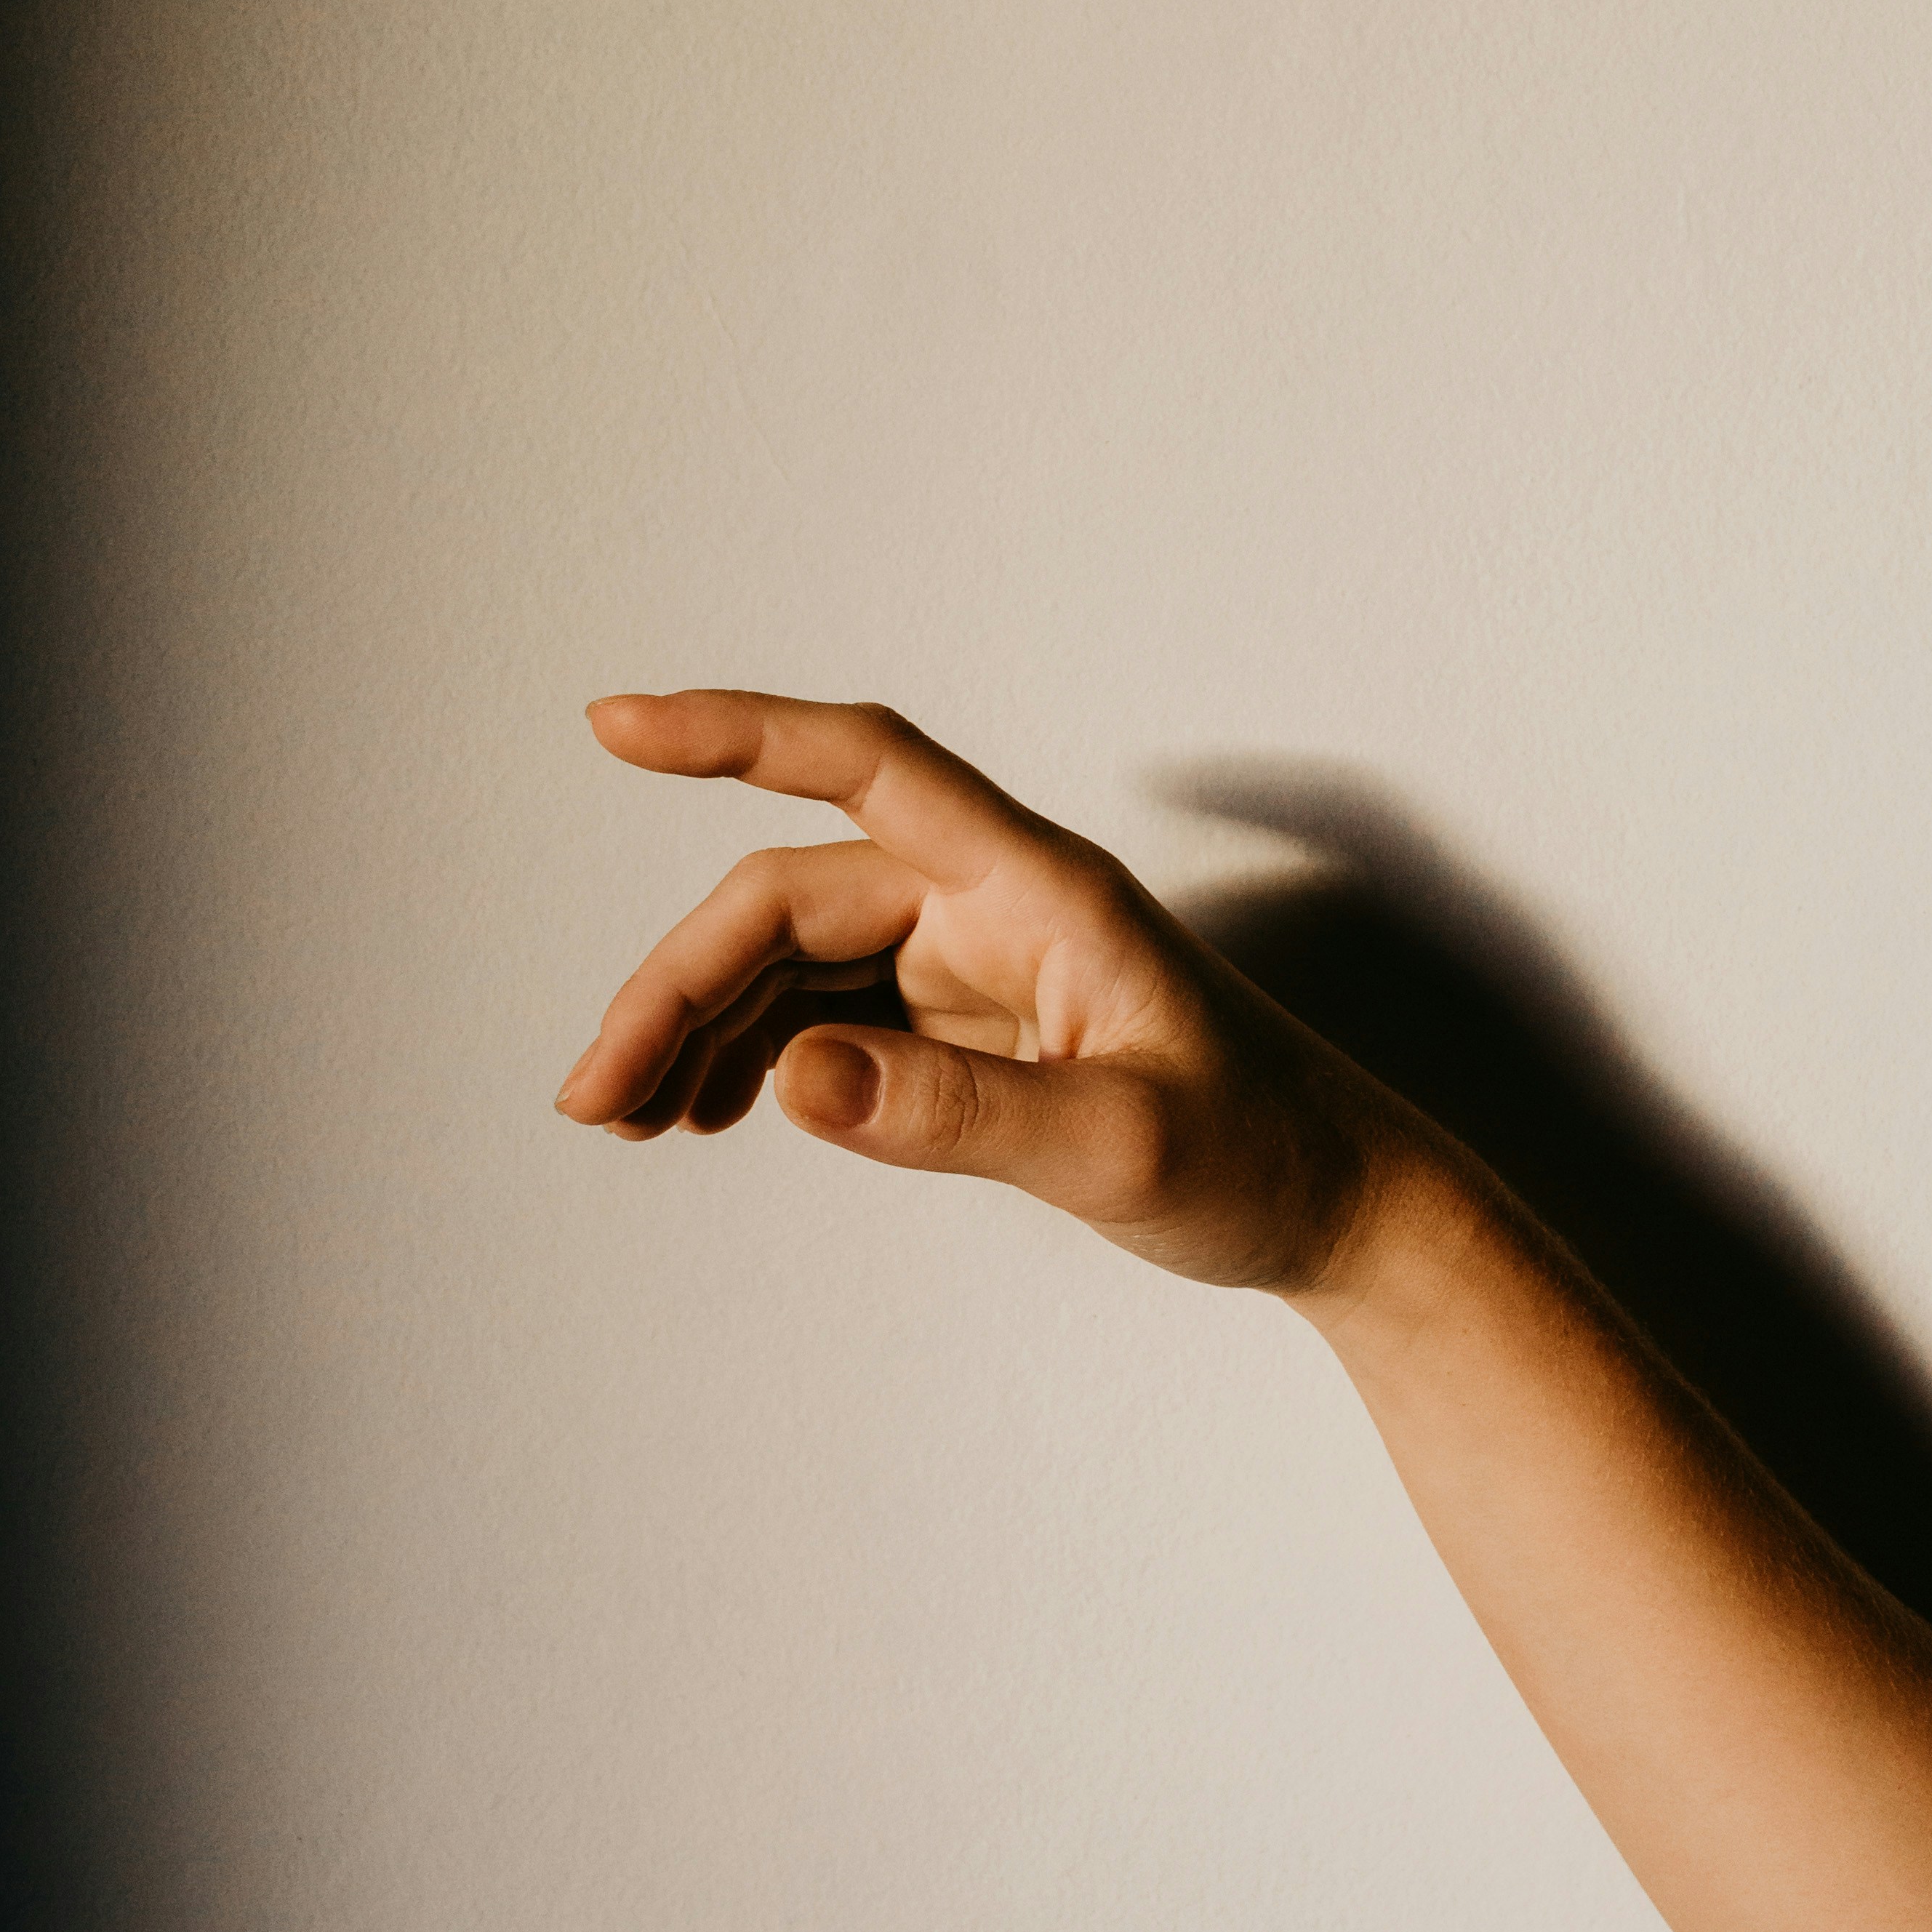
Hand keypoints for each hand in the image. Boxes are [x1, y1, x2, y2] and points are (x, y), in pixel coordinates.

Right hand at [555, 691, 1409, 1296]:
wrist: (1338, 1206)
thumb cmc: (1264, 1159)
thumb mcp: (1121, 1149)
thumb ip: (959, 1118)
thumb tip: (791, 1082)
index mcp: (1039, 889)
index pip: (867, 766)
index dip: (738, 732)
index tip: (613, 724)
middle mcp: (993, 904)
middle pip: (791, 899)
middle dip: (678, 986)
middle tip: (593, 1101)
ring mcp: (973, 961)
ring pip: (794, 962)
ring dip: (700, 1028)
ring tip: (623, 1122)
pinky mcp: (966, 1023)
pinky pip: (828, 1016)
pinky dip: (753, 1058)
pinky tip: (700, 1116)